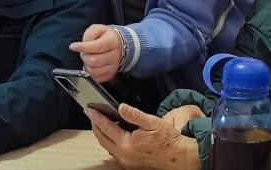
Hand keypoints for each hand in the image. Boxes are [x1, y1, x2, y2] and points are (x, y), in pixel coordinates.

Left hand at [69, 24, 121, 81]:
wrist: (118, 45)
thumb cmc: (105, 36)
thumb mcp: (97, 29)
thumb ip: (89, 34)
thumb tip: (82, 45)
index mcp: (113, 41)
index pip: (97, 46)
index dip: (83, 47)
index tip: (72, 46)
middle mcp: (115, 55)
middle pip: (94, 60)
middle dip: (84, 56)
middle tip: (85, 51)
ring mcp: (114, 67)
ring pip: (94, 70)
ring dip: (86, 64)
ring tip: (89, 57)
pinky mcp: (110, 75)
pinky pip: (95, 77)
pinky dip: (90, 72)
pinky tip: (91, 65)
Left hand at [86, 103, 200, 169]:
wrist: (180, 158)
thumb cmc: (169, 140)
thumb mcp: (153, 122)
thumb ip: (135, 115)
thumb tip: (121, 107)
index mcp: (127, 144)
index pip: (106, 128)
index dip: (96, 117)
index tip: (89, 109)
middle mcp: (124, 155)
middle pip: (102, 138)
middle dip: (95, 125)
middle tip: (91, 113)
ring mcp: (126, 162)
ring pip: (107, 146)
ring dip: (102, 133)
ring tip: (100, 121)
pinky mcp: (130, 165)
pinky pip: (114, 151)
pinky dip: (110, 141)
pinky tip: (113, 133)